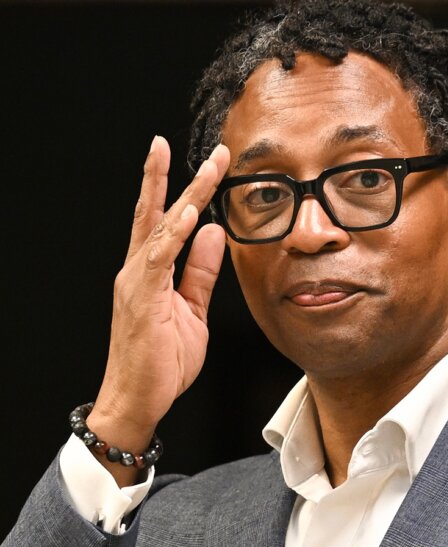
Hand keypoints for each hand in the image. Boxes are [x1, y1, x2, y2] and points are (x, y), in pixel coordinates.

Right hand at [87, 137, 229, 484]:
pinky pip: (158, 260)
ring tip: (204, 167)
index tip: (202, 160)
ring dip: (184, 195)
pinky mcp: (141, 298)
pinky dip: (173, 235)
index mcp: (149, 270)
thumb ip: (201, 272)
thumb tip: (212, 232)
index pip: (164, 219)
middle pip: (156, 212)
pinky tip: (188, 214)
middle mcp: (138, 268)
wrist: (138, 399)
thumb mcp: (192, 309)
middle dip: (175, 177)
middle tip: (199, 147)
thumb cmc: (161, 359)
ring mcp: (137, 281)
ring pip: (160, 227)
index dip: (179, 187)